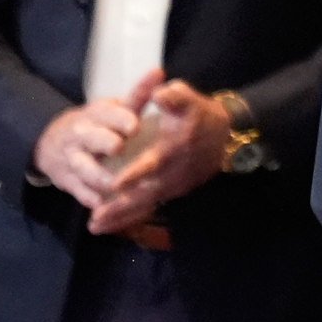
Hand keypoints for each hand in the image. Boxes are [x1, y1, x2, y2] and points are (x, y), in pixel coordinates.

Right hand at [31, 76, 155, 213]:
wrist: (53, 142)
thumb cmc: (98, 125)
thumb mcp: (114, 109)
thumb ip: (138, 95)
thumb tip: (160, 72)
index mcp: (96, 115)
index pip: (106, 112)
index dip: (119, 119)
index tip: (133, 125)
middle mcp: (82, 134)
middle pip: (91, 137)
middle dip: (104, 141)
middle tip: (118, 146)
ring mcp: (73, 158)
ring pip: (82, 166)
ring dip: (97, 175)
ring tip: (112, 183)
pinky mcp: (68, 179)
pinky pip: (78, 190)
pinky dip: (88, 197)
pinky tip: (100, 205)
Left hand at [87, 78, 239, 234]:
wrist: (227, 136)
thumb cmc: (200, 116)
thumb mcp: (190, 99)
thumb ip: (175, 97)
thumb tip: (159, 94)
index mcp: (173, 149)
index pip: (152, 164)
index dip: (135, 174)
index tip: (115, 183)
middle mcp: (173, 173)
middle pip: (145, 194)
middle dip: (120, 207)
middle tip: (95, 219)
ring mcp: (174, 185)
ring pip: (146, 205)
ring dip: (121, 217)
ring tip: (95, 227)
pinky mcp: (174, 192)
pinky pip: (151, 207)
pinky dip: (131, 217)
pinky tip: (112, 224)